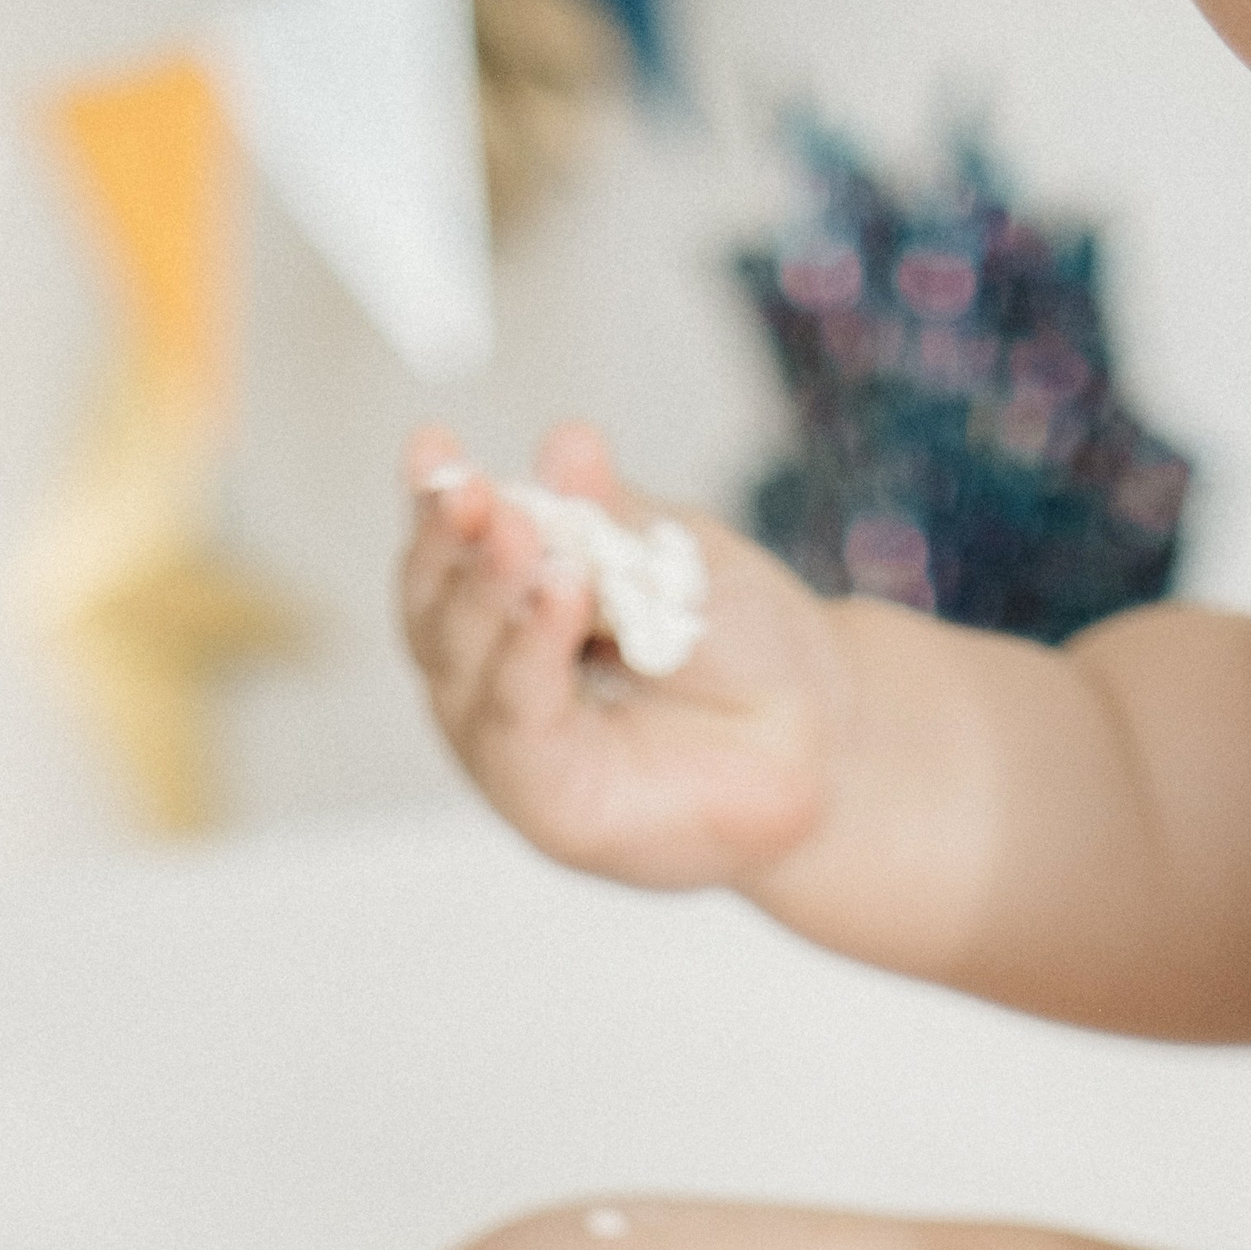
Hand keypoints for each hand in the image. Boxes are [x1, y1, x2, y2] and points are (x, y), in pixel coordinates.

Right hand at [397, 421, 848, 891]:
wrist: (819, 732)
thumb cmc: (741, 647)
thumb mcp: (672, 554)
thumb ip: (612, 514)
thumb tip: (568, 444)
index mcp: (510, 609)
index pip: (447, 555)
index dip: (433, 502)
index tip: (432, 446)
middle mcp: (494, 679)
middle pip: (435, 610)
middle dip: (451, 543)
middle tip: (476, 491)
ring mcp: (513, 746)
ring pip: (462, 667)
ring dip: (487, 592)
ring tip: (522, 531)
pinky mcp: (548, 805)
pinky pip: (518, 725)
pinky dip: (530, 656)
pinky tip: (561, 593)